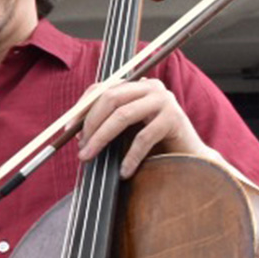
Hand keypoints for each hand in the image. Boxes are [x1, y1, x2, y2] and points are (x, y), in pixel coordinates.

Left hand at [76, 78, 206, 177]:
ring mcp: (164, 100)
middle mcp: (150, 87)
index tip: (68, 130)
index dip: (82, 108)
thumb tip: (75, 131)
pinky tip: (123, 172)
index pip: (102, 89)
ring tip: (90, 157)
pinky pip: (143, 137)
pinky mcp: (175, 118)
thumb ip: (107, 123)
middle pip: (110, 99)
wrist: (190, 157)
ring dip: (101, 138)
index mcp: (136, 86)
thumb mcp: (127, 129)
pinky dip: (130, 156)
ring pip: (122, 116)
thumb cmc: (154, 144)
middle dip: (90, 124)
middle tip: (80, 148)